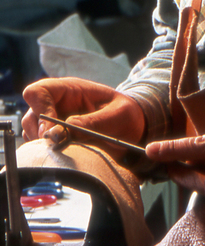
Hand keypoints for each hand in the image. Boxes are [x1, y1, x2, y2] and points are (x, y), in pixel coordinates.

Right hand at [21, 77, 144, 158]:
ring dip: (45, 146)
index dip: (40, 110)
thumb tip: (59, 133)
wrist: (132, 127)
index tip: (52, 131)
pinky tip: (68, 155)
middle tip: (61, 146)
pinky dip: (50, 153)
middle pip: (31, 116)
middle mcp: (58, 104)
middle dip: (42, 134)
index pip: (38, 92)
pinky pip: (43, 146)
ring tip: (70, 150)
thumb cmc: (126, 114)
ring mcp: (56, 120)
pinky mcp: (58, 137)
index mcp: (71, 90)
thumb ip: (90, 123)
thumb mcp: (117, 116)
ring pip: (33, 134)